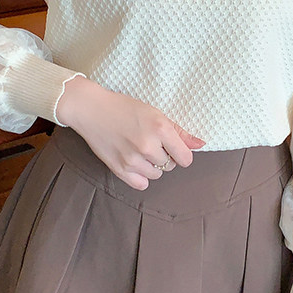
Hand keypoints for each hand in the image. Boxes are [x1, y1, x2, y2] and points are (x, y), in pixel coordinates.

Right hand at [55, 76, 206, 190]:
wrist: (91, 110)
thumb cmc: (123, 108)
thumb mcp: (154, 113)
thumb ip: (179, 131)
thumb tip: (201, 144)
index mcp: (160, 128)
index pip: (185, 158)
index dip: (182, 154)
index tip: (174, 148)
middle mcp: (148, 145)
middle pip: (170, 166)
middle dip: (164, 156)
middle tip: (149, 142)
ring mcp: (132, 159)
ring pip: (156, 175)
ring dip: (152, 166)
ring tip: (139, 150)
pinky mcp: (119, 168)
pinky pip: (141, 184)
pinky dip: (141, 177)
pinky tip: (135, 163)